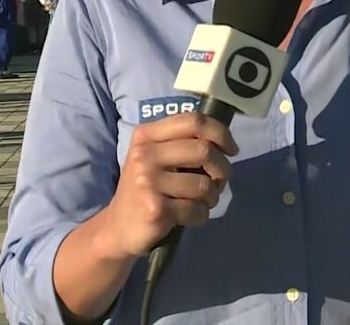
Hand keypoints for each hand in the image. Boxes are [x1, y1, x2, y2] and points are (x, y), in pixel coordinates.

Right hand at [101, 113, 237, 257]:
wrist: (117, 228)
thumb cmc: (146, 188)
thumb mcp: (155, 157)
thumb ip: (181, 143)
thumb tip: (224, 140)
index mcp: (146, 135)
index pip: (193, 121)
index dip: (220, 132)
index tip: (231, 149)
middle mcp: (144, 154)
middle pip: (204, 150)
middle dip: (222, 169)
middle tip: (219, 182)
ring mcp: (148, 182)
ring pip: (204, 184)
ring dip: (212, 197)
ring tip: (201, 202)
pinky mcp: (155, 209)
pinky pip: (197, 210)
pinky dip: (201, 216)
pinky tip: (190, 217)